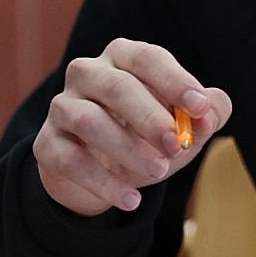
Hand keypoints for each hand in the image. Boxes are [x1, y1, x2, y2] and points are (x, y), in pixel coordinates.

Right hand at [33, 38, 232, 215]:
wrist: (102, 173)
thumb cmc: (149, 135)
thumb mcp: (184, 123)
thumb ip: (208, 113)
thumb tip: (209, 117)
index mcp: (123, 57)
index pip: (147, 58)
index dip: (174, 80)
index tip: (199, 106)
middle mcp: (87, 73)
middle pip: (116, 86)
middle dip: (150, 117)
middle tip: (176, 145)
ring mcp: (62, 107)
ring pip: (89, 121)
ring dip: (127, 149)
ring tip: (160, 172)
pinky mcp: (46, 143)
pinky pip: (70, 160)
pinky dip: (103, 182)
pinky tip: (131, 199)